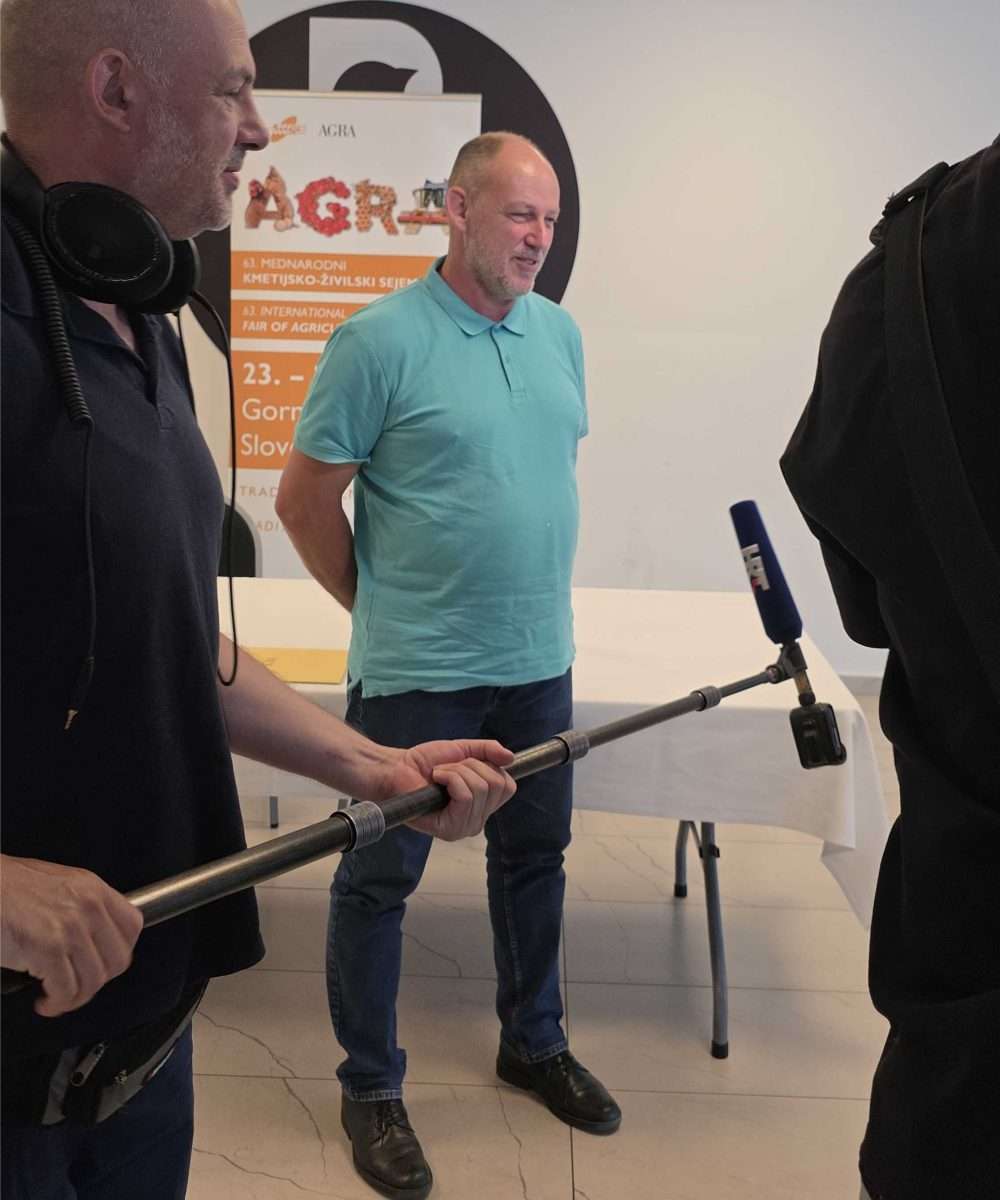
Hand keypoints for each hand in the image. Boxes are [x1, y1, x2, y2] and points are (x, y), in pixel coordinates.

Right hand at [0, 855, 142, 1016]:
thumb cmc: (7, 888)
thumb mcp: (59, 886)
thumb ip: (82, 908)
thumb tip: (94, 939)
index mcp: (93, 889)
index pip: (133, 926)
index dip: (119, 952)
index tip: (105, 963)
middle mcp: (88, 907)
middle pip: (118, 959)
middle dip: (98, 981)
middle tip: (80, 985)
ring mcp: (71, 928)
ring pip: (93, 980)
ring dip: (75, 998)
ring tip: (57, 997)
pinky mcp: (48, 949)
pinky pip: (66, 991)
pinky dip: (56, 1004)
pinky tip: (45, 1000)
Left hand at [379, 741, 515, 840]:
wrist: (398, 768)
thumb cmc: (425, 763)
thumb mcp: (463, 750)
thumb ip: (488, 751)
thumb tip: (510, 757)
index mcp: (483, 805)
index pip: (508, 786)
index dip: (489, 766)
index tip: (466, 764)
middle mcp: (478, 820)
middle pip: (496, 784)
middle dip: (471, 766)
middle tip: (448, 769)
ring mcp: (465, 827)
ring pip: (481, 788)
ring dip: (457, 771)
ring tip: (439, 775)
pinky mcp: (450, 830)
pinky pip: (465, 796)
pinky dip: (450, 779)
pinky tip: (436, 781)